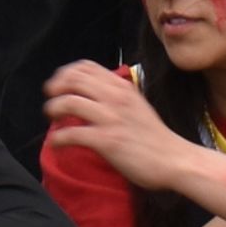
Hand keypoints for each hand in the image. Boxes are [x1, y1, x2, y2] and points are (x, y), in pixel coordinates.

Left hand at [41, 60, 197, 193]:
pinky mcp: (107, 141)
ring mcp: (111, 119)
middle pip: (73, 79)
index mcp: (122, 87)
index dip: (65, 72)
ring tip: (52, 118)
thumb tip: (92, 95)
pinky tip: (57, 143)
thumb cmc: (155, 137)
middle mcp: (115, 98)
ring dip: (53, 109)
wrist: (175, 160)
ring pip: (69, 102)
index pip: (85, 66)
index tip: (58, 84)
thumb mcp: (137, 105)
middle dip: (55, 88)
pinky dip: (58, 138)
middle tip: (50, 100)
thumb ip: (116, 96)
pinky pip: (72, 134)